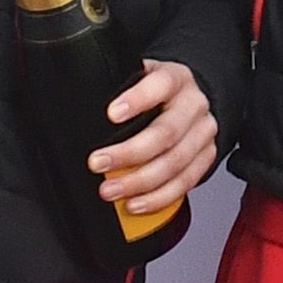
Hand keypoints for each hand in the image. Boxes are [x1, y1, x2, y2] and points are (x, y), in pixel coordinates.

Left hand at [87, 58, 217, 218]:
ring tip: (110, 190)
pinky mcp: (206, 156)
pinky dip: (158, 198)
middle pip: (166, 132)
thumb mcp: (139, 78)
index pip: (161, 84)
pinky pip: (185, 182)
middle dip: (129, 153)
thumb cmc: (158, 92)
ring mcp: (202, 133)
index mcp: (175, 79)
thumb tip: (75, 106)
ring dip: (139, 182)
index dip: (139, 99)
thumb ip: (118, 88)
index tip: (112, 114)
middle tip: (97, 163)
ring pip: (175, 162)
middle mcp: (193, 105)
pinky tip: (136, 203)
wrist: (191, 100)